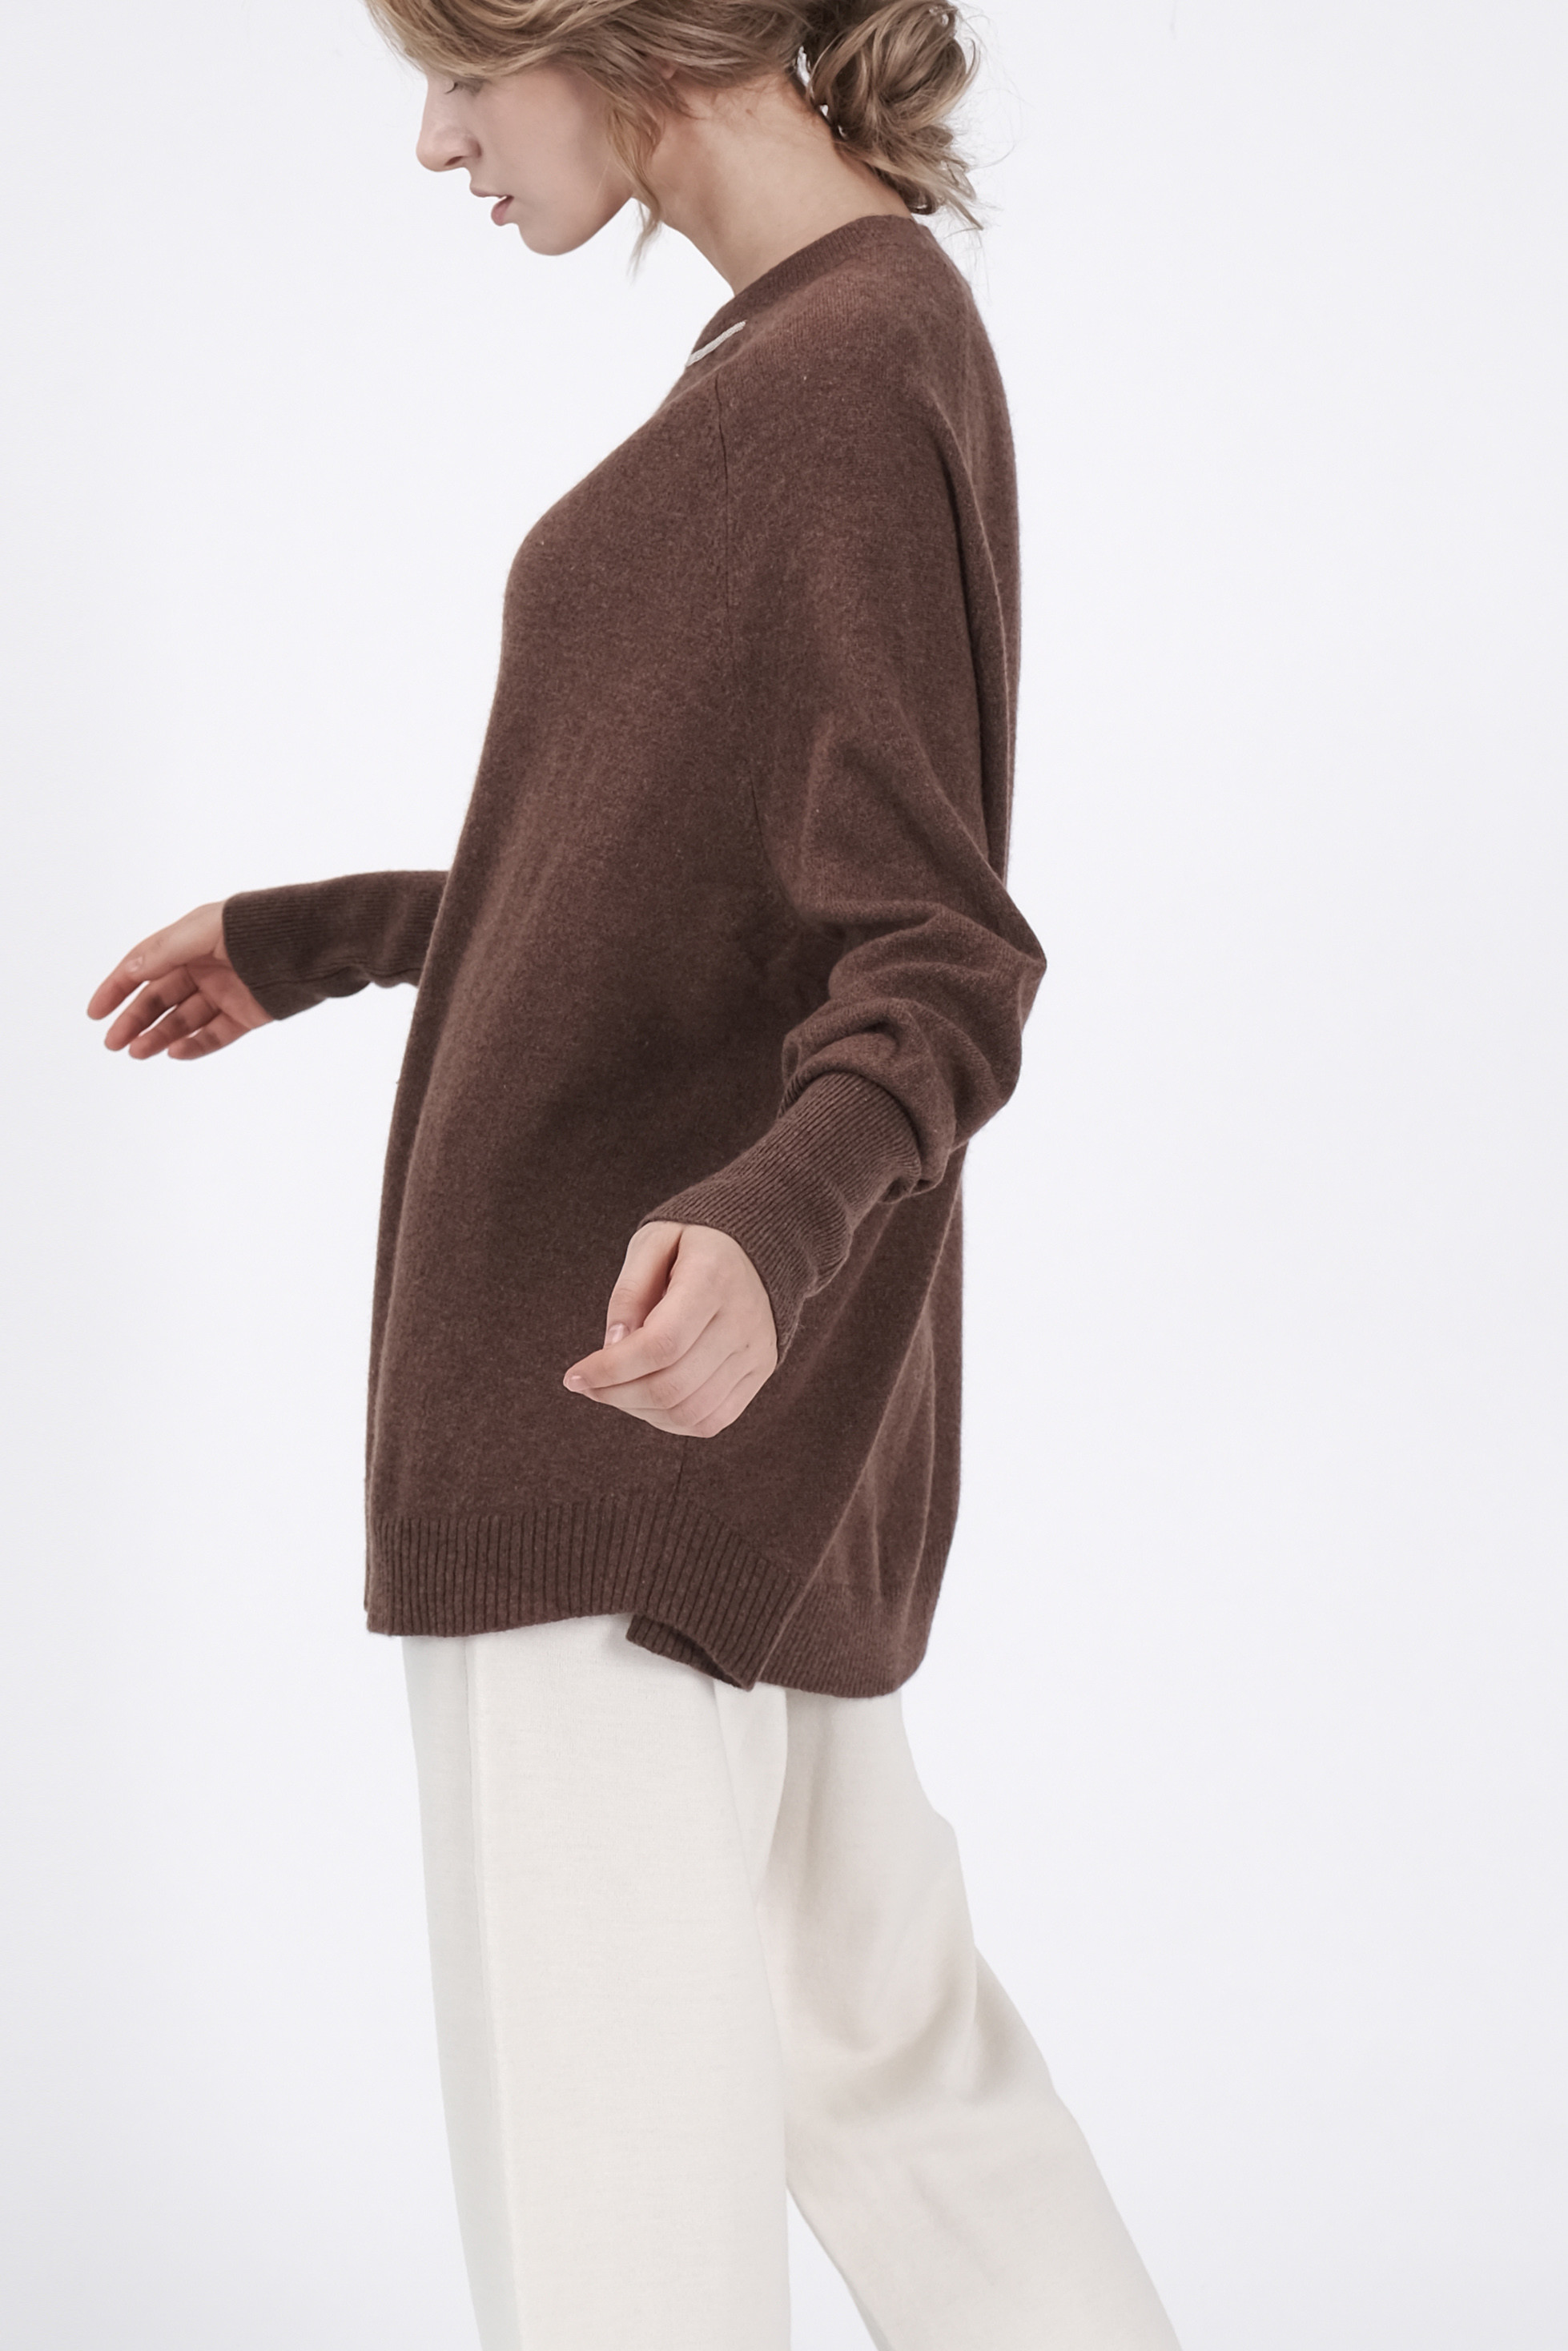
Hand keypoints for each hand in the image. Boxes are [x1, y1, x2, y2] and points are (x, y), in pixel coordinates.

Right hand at [87, 901, 272, 1059]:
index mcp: (190, 941)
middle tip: (113, 1043)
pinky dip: (195, 1045)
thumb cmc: (258, 927)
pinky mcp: (247, 1014)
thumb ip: (166, 950)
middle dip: (134, 1020)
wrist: (313, 944)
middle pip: (160, 998)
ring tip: (137, 1052)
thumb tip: (131, 969)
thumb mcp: (204, 931)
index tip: (95, 1012)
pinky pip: (215, 1034)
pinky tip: (174, 1052)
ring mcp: (226, 992)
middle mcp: (205, 967)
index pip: (143, 965)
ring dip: (158, 1036)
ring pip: (183, 1020)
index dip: (117, 987)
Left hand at [563, 1221, 778, 1438]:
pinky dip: (669, 1421)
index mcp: (713, 1278)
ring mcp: (755, 1352)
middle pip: (672, 1385)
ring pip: (690, 1412)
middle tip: (588, 1385)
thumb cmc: (694, 1243)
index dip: (611, 1369)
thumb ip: (629, 1292)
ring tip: (614, 1391)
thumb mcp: (652, 1242)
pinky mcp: (760, 1372)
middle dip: (616, 1395)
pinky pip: (711, 1420)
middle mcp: (742, 1321)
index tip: (575, 1375)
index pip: (661, 1344)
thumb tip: (613, 1347)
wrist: (757, 1247)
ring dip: (639, 1411)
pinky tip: (645, 1401)